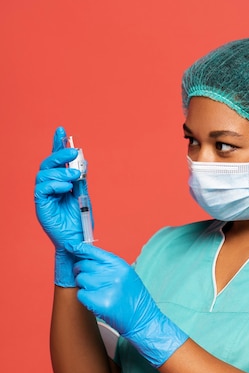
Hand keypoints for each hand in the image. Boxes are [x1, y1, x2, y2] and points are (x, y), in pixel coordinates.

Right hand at [34, 126, 90, 285]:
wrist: (78, 242)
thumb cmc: (80, 222)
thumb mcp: (84, 195)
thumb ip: (81, 179)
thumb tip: (82, 161)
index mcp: (60, 182)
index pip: (57, 160)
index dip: (57, 144)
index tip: (62, 130)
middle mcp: (49, 187)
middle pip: (48, 164)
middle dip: (60, 155)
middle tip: (74, 152)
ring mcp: (44, 196)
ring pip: (43, 174)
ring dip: (60, 172)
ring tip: (74, 177)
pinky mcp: (41, 205)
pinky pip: (41, 189)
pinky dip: (54, 185)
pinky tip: (66, 188)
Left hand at [72, 243, 187, 366]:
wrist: (143, 319)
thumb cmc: (133, 298)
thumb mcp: (125, 275)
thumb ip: (107, 265)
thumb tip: (84, 257)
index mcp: (120, 265)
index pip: (93, 251)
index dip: (78, 248)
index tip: (69, 246)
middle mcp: (114, 274)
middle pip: (83, 265)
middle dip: (81, 271)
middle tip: (89, 280)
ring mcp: (107, 289)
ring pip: (80, 280)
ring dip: (84, 286)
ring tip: (97, 292)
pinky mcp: (101, 303)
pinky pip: (81, 295)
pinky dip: (85, 298)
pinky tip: (96, 301)